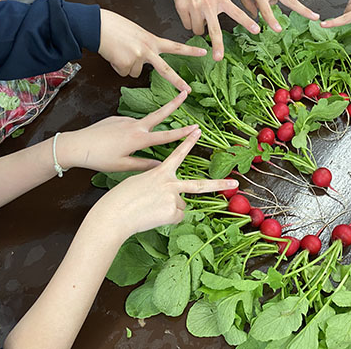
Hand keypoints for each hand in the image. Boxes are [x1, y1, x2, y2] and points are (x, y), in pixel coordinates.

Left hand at [57, 91, 195, 171]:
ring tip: (122, 147)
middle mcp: (134, 126)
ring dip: (143, 131)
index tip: (196, 128)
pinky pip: (128, 126)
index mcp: (138, 139)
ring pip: (142, 124)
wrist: (76, 145)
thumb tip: (160, 166)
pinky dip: (129, 133)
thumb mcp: (123, 166)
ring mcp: (125, 120)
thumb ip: (144, 165)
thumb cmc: (99, 159)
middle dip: (174, 103)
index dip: (182, 133)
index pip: (166, 136)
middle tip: (186, 93)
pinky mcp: (117, 118)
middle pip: (160, 113)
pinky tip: (114, 143)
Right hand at [92, 128, 238, 235]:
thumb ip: (160, 185)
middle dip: (220, 184)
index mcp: (161, 172)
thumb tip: (173, 198)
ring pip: (181, 206)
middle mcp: (171, 184)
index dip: (189, 142)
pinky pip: (176, 217)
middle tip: (236, 183)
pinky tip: (153, 217)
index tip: (199, 131)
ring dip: (169, 210)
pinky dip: (167, 219)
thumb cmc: (121, 199)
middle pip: (200, 185)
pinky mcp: (173, 213)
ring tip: (151, 210)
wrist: (114, 215)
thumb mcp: (141, 182)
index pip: (178, 154)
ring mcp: (174, 199)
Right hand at [98, 9, 205, 90]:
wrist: (97, 25)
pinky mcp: (126, 64)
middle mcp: (148, 50)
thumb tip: (143, 62)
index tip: (204, 52)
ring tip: (120, 51)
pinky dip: (118, 66)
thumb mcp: (138, 33)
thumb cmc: (115, 27)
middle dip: (178, 82)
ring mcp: (138, 58)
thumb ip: (146, 46)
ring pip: (136, 72)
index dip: (190, 50)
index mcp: (152, 40)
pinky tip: (114, 55)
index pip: (175, 46)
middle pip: (165, 70)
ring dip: (127, 65)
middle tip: (188, 91)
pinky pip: (124, 72)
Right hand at [171, 0, 260, 60]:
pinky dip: (188, 22)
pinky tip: (189, 11)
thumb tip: (218, 23)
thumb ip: (221, 5)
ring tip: (198, 14)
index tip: (257, 30)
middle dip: (217, 46)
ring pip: (198, 30)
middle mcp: (209, 4)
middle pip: (214, 30)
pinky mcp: (182, 9)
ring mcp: (195, 7)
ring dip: (198, 27)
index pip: (237, 13)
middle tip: (218, 58)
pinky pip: (187, 25)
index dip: (247, 22)